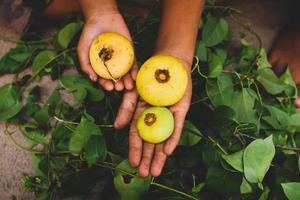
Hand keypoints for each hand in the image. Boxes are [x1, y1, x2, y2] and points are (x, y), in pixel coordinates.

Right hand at [77, 13, 137, 91]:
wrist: (102, 18)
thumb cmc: (90, 34)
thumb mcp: (82, 49)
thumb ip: (85, 64)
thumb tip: (93, 79)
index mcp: (100, 67)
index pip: (104, 79)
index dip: (106, 85)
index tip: (109, 87)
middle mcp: (111, 65)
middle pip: (116, 79)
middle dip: (118, 85)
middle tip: (119, 88)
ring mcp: (122, 60)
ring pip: (126, 74)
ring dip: (128, 81)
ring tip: (128, 86)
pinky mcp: (130, 53)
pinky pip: (133, 64)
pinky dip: (135, 71)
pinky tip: (135, 76)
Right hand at [128, 60, 191, 176]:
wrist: (165, 62)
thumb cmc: (147, 76)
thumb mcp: (133, 92)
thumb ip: (126, 109)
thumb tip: (117, 127)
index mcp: (142, 115)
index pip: (138, 136)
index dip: (134, 149)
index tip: (132, 163)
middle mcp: (156, 119)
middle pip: (151, 142)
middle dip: (147, 158)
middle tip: (144, 174)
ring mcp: (168, 116)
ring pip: (163, 139)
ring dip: (159, 155)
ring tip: (155, 170)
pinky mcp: (180, 111)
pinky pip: (176, 127)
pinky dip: (172, 138)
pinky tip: (168, 150)